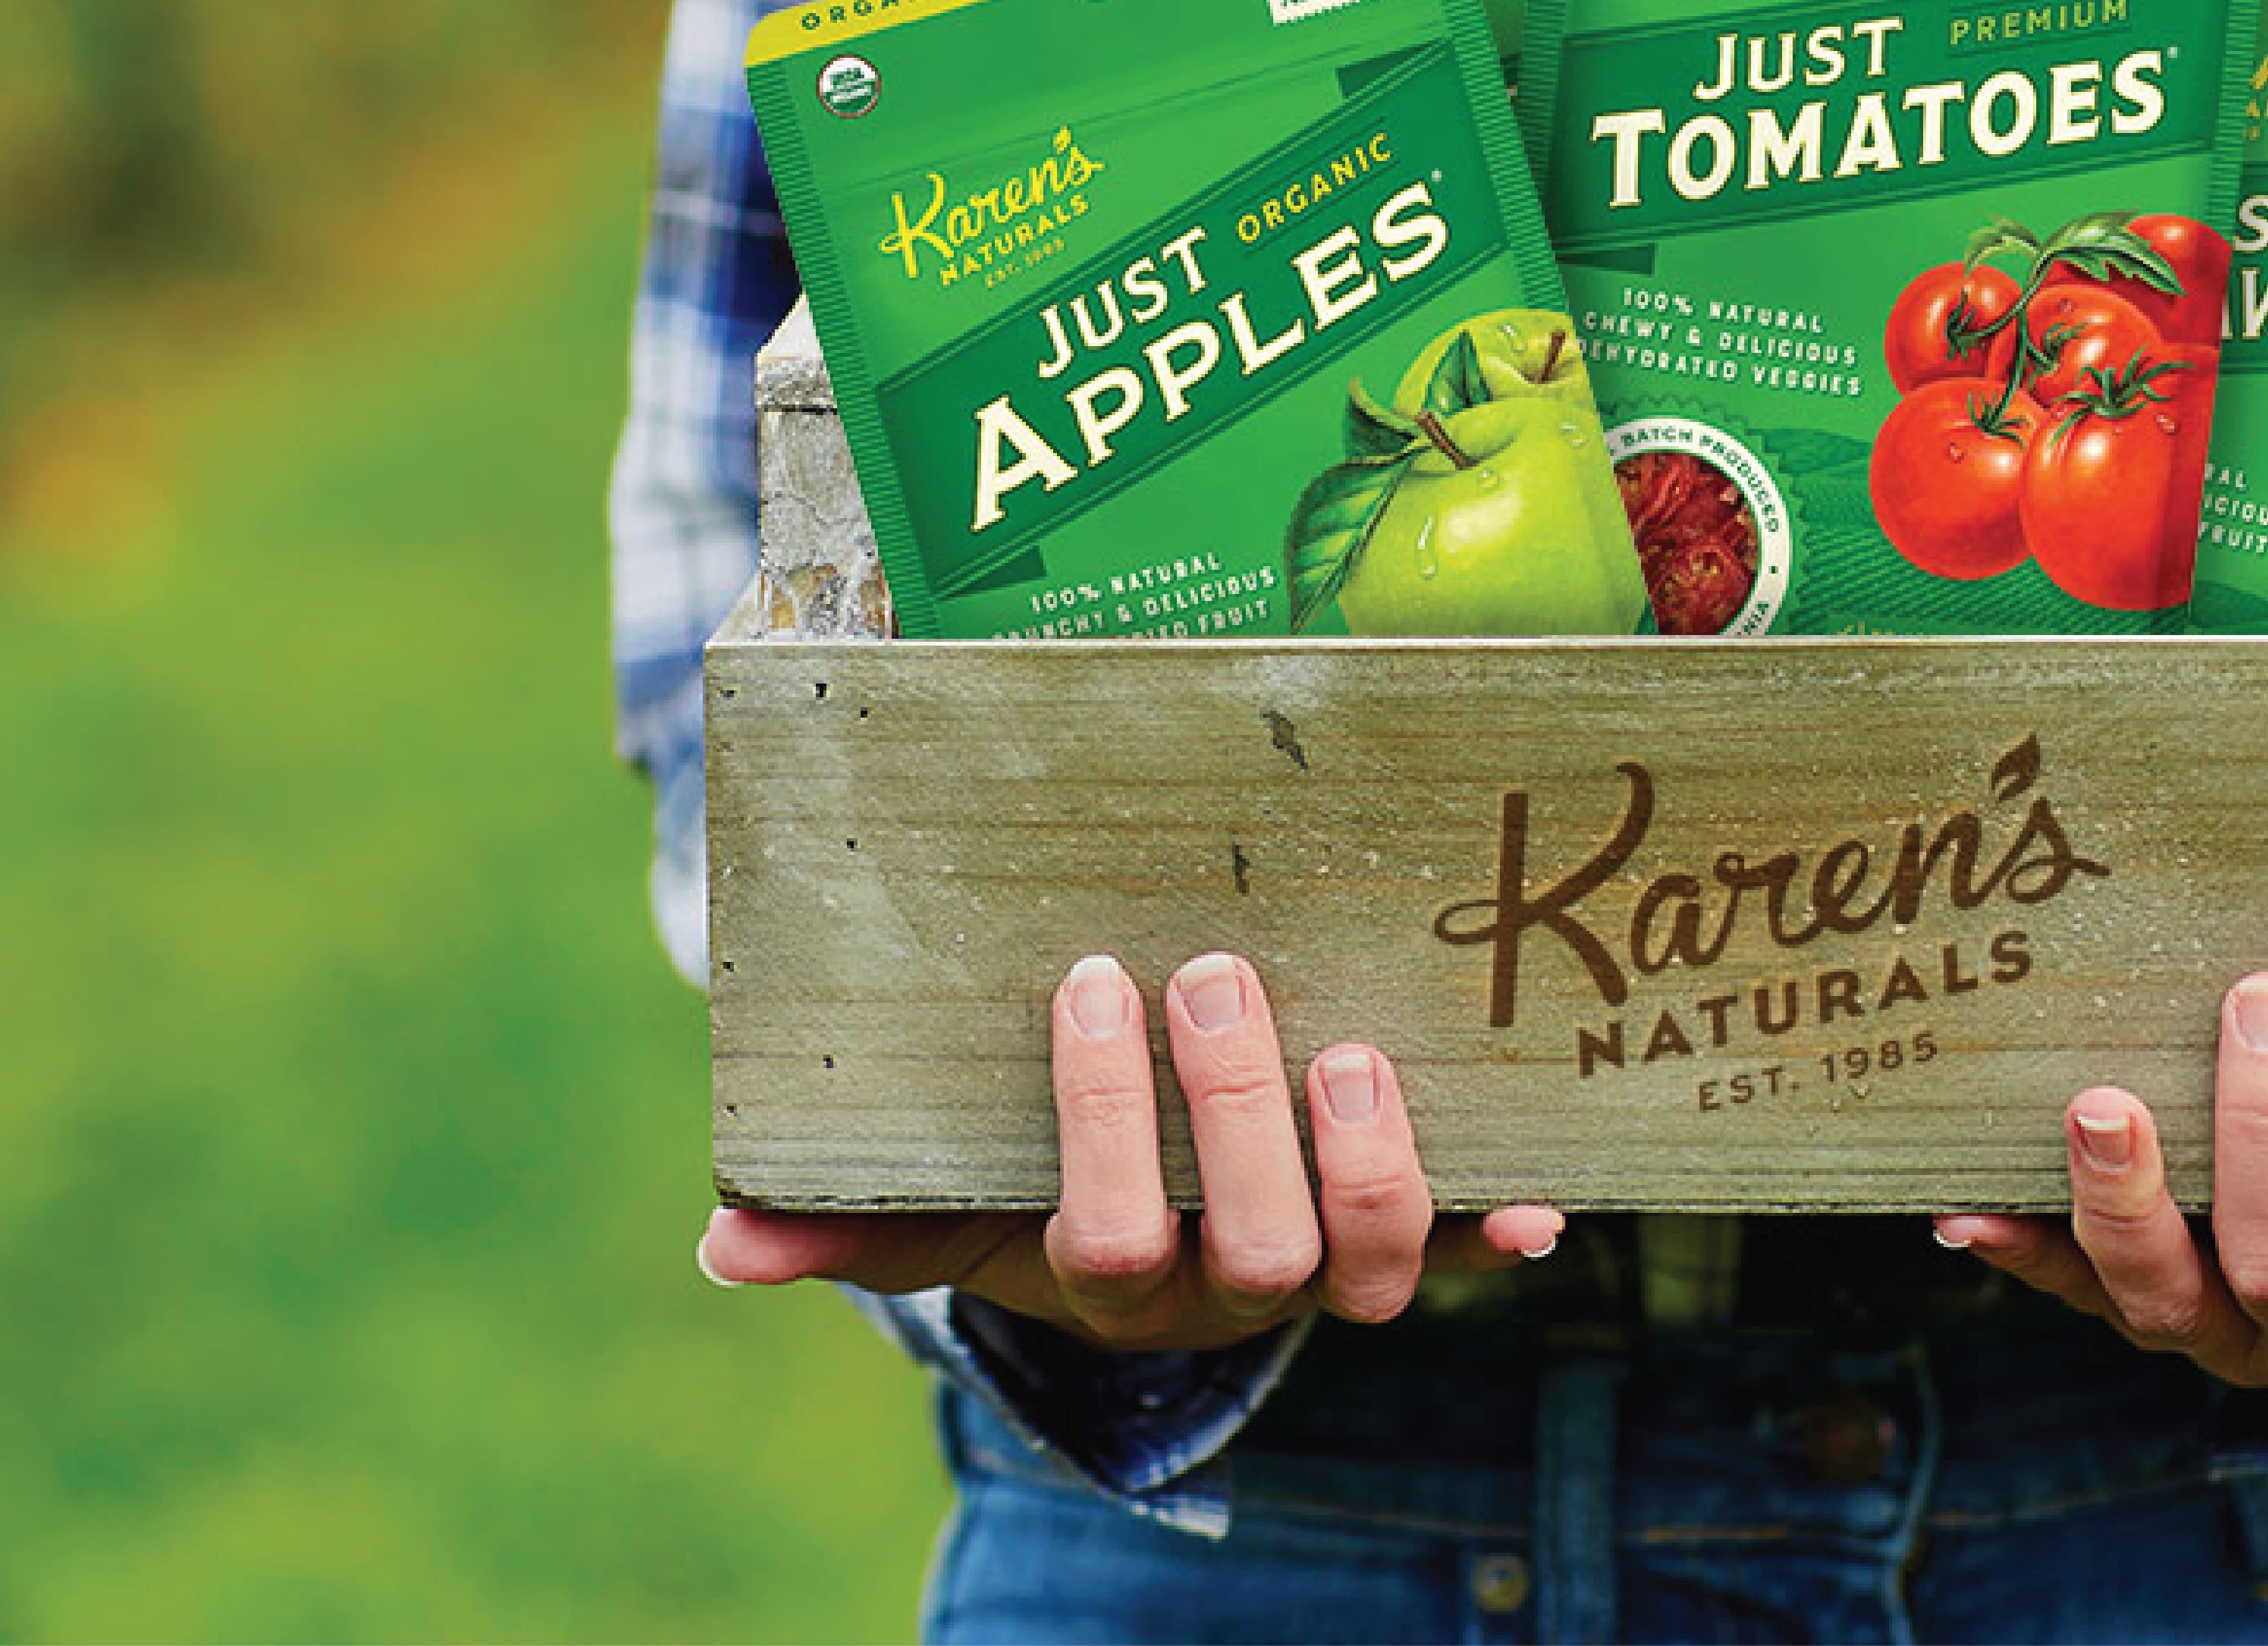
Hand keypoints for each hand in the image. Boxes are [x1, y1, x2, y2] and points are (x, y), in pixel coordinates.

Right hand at [697, 950, 1563, 1348]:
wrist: (1142, 1228)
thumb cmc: (1029, 1187)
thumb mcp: (940, 1201)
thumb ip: (844, 1221)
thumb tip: (722, 1237)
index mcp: (1113, 1281)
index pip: (1105, 1232)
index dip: (1105, 1124)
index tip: (1094, 984)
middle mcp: (1230, 1292)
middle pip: (1257, 1249)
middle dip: (1239, 1114)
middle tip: (1216, 976)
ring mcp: (1327, 1269)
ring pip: (1373, 1264)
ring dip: (1376, 1164)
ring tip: (1350, 1050)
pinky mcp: (1413, 1240)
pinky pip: (1471, 1250)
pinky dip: (1506, 1228)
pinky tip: (1545, 1197)